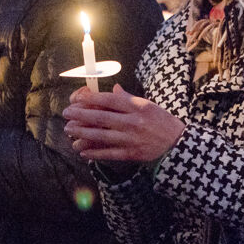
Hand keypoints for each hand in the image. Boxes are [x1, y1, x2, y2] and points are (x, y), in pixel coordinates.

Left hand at [62, 85, 185, 162]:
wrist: (177, 144)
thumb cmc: (162, 122)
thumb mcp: (148, 105)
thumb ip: (129, 98)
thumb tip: (114, 89)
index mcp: (137, 107)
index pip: (109, 100)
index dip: (90, 99)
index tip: (77, 100)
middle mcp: (132, 122)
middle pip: (101, 117)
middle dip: (80, 115)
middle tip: (66, 113)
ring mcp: (131, 139)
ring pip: (101, 135)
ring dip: (82, 133)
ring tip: (69, 130)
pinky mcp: (131, 154)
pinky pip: (108, 153)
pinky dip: (94, 153)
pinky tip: (83, 151)